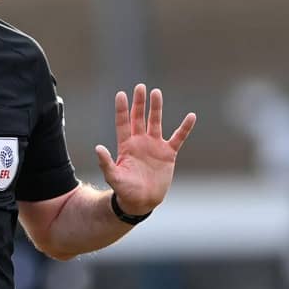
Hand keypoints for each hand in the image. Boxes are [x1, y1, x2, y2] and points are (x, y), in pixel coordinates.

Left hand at [95, 84, 195, 215]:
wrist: (142, 201)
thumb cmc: (125, 190)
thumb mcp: (113, 177)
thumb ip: (106, 162)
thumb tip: (97, 147)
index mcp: (126, 145)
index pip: (123, 122)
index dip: (122, 108)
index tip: (121, 94)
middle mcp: (140, 141)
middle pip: (139, 117)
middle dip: (139, 102)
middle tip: (140, 86)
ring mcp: (154, 146)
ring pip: (156, 122)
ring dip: (156, 108)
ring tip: (156, 92)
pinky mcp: (168, 154)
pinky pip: (178, 138)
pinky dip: (184, 128)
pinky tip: (191, 116)